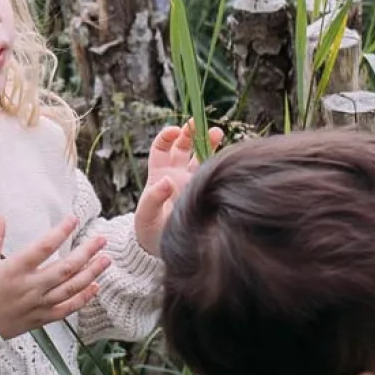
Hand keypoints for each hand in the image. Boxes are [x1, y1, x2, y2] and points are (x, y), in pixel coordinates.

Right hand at [0, 211, 110, 339]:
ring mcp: (37, 304)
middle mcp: (30, 287)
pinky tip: (95, 287)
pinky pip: (66, 309)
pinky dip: (82, 299)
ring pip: (71, 289)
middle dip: (86, 252)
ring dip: (91, 273)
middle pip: (65, 268)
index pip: (44, 247)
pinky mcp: (40, 319)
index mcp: (15, 270)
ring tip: (106, 260)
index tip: (73, 219)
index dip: (60, 231)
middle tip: (101, 239)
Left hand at [134, 123, 223, 255]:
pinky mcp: (206, 191)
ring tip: (217, 132)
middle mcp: (177, 175)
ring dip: (209, 142)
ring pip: (202, 156)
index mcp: (159, 175)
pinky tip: (227, 155)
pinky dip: (220, 161)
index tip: (175, 131)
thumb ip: (153, 199)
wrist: (165, 251)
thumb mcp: (146, 217)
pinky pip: (214, 171)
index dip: (167, 136)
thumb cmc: (150, 233)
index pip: (161, 148)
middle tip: (197, 123)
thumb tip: (166, 181)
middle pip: (184, 146)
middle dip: (190, 132)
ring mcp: (193, 183)